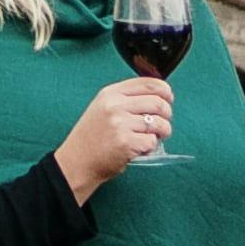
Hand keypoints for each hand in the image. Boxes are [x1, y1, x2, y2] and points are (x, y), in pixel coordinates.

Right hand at [52, 69, 176, 194]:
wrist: (76, 162)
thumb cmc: (93, 136)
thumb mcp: (103, 108)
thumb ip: (127, 99)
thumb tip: (162, 97)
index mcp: (110, 93)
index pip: (148, 84)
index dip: (165, 91)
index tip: (168, 99)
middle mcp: (114, 105)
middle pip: (159, 103)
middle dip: (167, 115)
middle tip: (161, 125)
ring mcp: (119, 124)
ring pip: (160, 123)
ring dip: (162, 133)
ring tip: (151, 138)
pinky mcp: (126, 142)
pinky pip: (152, 142)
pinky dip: (150, 147)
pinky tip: (138, 149)